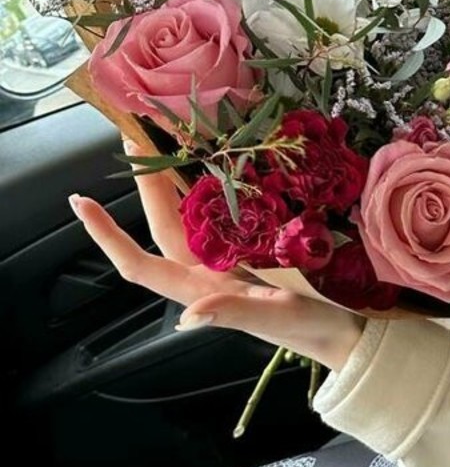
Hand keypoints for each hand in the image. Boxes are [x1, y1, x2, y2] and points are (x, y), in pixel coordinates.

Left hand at [68, 136, 366, 373]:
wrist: (350, 332)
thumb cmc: (316, 329)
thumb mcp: (279, 318)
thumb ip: (234, 313)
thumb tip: (188, 316)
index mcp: (205, 290)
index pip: (142, 264)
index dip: (108, 236)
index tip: (81, 201)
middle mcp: (208, 271)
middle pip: (162, 223)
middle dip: (144, 181)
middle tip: (135, 134)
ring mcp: (230, 258)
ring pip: (189, 214)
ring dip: (173, 178)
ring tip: (165, 136)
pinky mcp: (254, 248)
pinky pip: (222, 213)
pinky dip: (212, 184)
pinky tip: (216, 158)